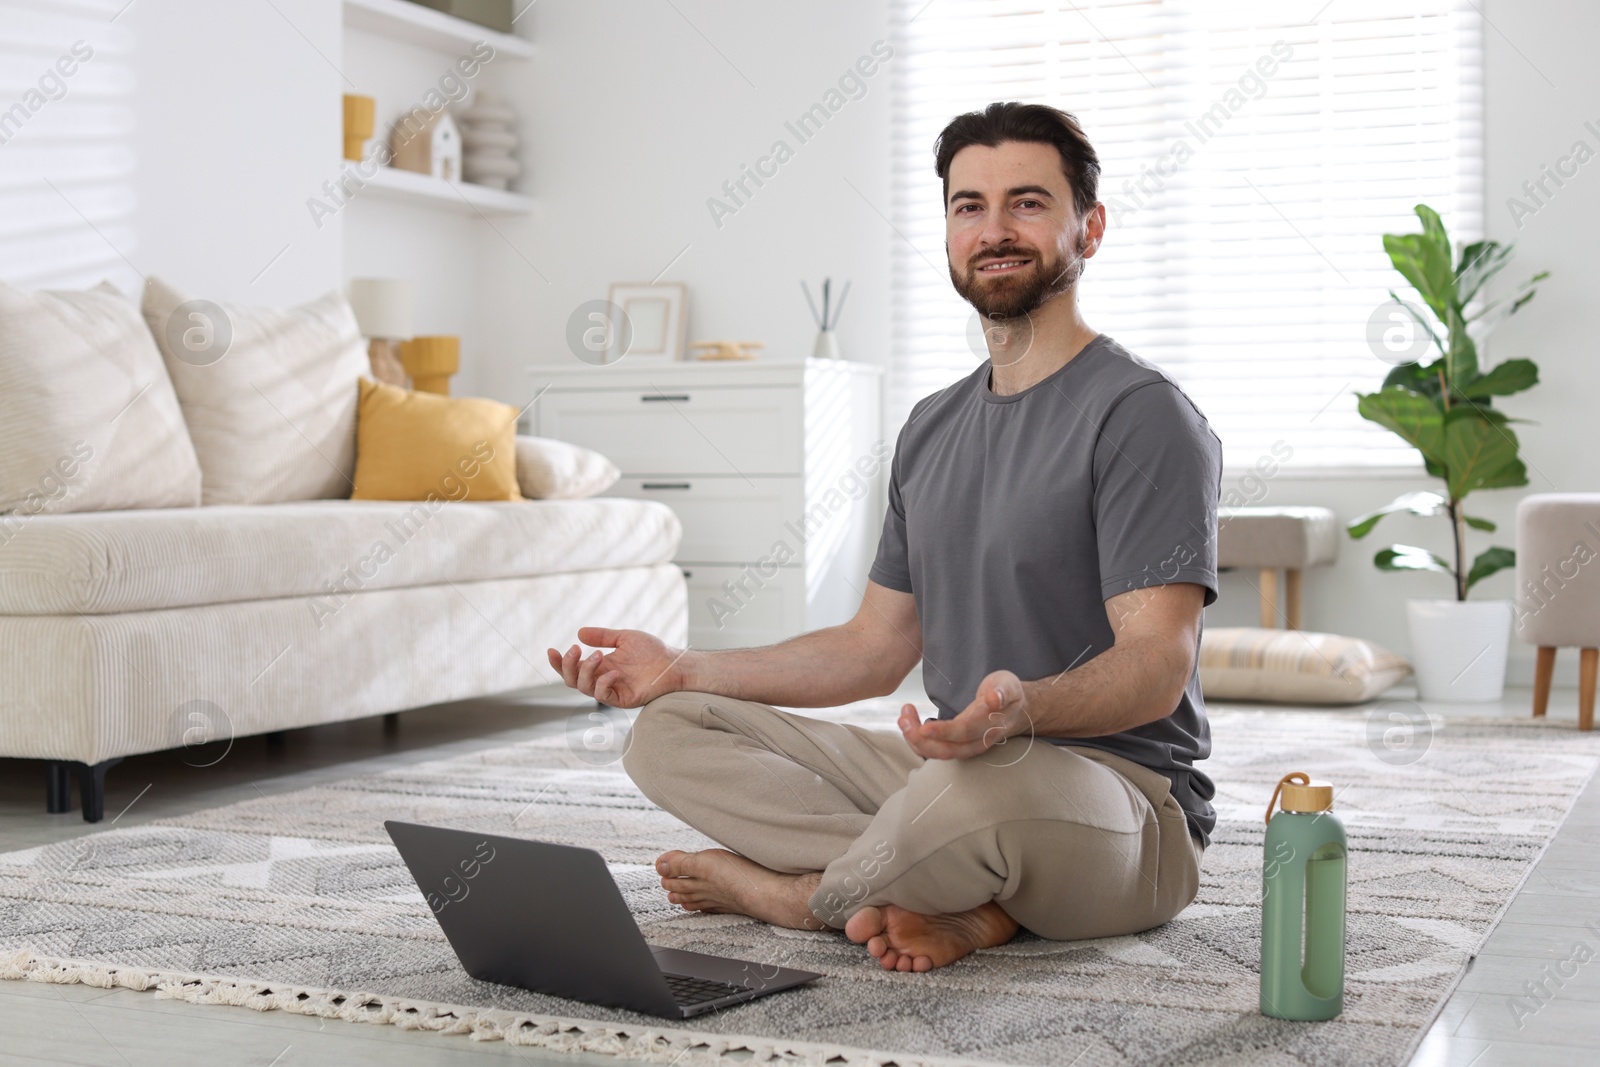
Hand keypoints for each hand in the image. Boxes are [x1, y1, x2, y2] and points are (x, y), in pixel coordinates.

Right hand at [545, 627, 688, 707]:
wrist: (673, 662)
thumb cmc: (651, 651)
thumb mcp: (623, 638)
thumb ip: (602, 636)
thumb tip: (579, 633)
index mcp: (599, 666)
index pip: (572, 668)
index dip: (559, 662)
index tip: (551, 649)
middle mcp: (601, 679)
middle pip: (572, 680)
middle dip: (568, 665)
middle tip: (575, 649)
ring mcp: (611, 691)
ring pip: (584, 688)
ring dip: (585, 671)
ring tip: (598, 655)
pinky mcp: (622, 699)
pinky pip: (603, 696)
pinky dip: (603, 683)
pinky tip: (613, 672)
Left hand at [896, 670, 1031, 759]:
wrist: (1017, 710)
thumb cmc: (1008, 693)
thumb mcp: (1009, 684)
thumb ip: (1003, 691)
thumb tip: (994, 698)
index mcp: (989, 725)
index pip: (965, 732)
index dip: (944, 732)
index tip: (924, 727)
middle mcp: (979, 741)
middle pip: (949, 750)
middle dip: (922, 740)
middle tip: (903, 719)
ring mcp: (968, 746)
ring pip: (940, 753)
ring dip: (917, 741)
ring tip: (903, 719)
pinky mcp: (959, 745)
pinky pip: (937, 750)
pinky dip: (919, 741)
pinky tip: (908, 723)